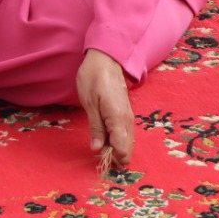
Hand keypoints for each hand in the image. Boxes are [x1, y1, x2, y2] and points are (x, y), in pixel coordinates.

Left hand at [77, 49, 134, 167]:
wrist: (106, 59)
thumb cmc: (94, 78)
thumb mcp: (89, 103)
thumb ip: (95, 127)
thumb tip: (97, 149)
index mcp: (118, 120)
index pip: (122, 150)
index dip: (109, 158)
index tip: (97, 157)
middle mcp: (127, 121)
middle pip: (127, 150)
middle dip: (113, 156)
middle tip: (96, 151)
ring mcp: (128, 118)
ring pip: (127, 143)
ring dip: (114, 148)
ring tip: (98, 145)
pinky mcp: (125, 114)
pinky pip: (124, 134)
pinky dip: (116, 139)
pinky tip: (104, 137)